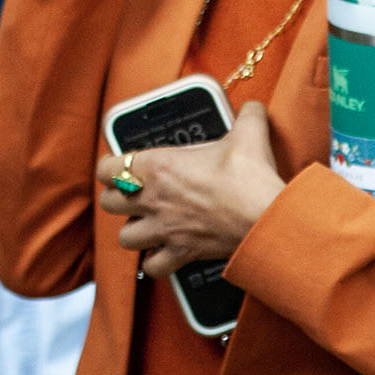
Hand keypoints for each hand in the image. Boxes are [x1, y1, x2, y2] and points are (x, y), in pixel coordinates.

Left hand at [97, 103, 288, 278]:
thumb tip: (253, 108)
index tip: (121, 164)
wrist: (268, 217)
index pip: (106, 168)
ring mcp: (165, 230)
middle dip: (118, 198)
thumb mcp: (248, 134)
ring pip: (125, 237)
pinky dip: (156, 262)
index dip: (110, 166)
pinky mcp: (182, 253)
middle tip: (134, 193)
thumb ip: (247, 116)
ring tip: (147, 223)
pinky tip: (165, 252)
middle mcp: (153, 200)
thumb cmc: (251, 177)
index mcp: (157, 167)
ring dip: (133, 231)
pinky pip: (153, 267)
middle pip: (109, 203)